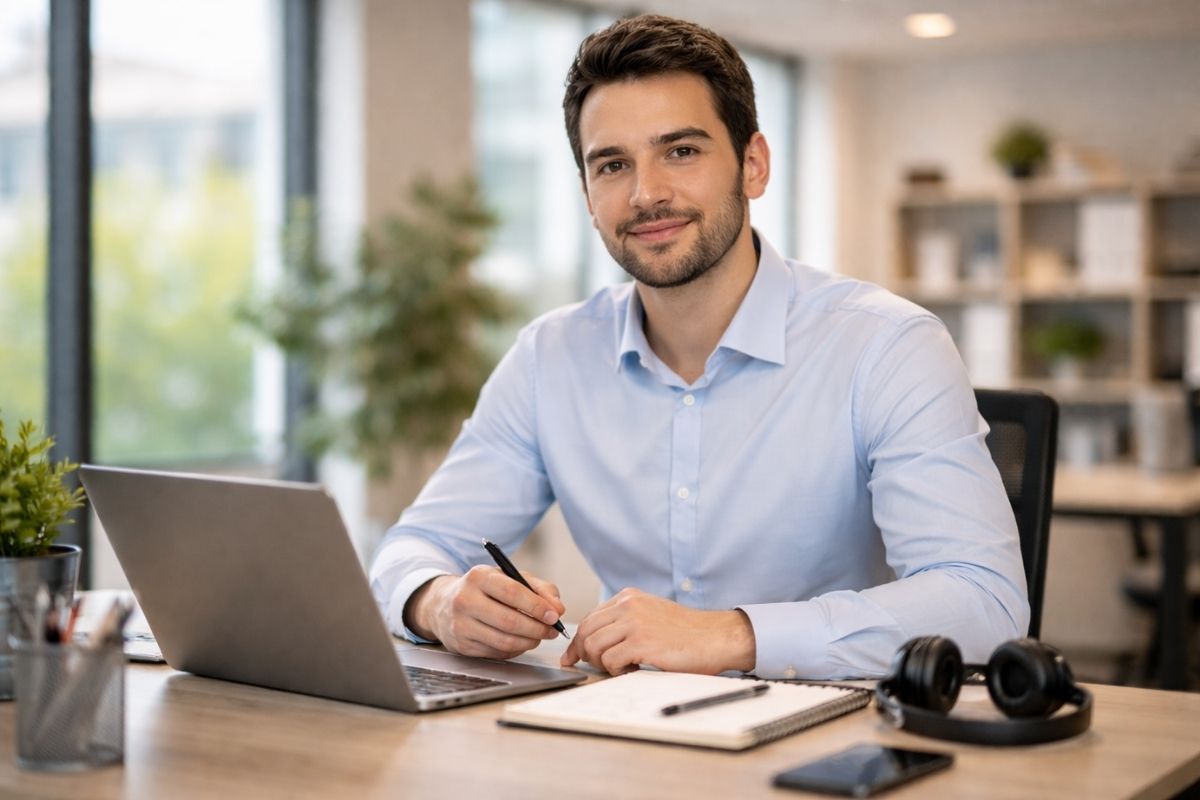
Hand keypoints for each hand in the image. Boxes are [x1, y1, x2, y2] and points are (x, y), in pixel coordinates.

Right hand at [404, 566, 564, 659]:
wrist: (443, 604)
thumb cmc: (484, 589)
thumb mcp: (509, 577)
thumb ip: (538, 588)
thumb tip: (558, 608)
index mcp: (479, 577)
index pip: (512, 592)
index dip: (537, 606)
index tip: (555, 615)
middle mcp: (465, 600)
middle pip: (509, 621)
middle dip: (537, 628)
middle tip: (552, 630)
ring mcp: (461, 625)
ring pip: (504, 641)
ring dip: (529, 642)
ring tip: (539, 636)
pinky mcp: (461, 645)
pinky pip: (496, 652)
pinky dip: (515, 649)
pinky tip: (521, 641)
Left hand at [560, 588, 755, 675]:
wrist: (717, 637)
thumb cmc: (687, 633)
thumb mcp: (651, 615)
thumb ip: (625, 622)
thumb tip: (593, 643)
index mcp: (629, 597)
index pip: (590, 618)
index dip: (578, 641)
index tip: (572, 657)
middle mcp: (629, 605)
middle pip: (586, 631)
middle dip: (584, 653)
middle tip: (596, 667)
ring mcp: (634, 622)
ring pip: (594, 646)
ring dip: (602, 663)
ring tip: (622, 667)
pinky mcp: (642, 642)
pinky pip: (610, 660)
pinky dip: (616, 671)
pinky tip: (633, 670)